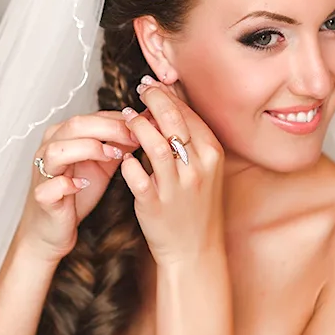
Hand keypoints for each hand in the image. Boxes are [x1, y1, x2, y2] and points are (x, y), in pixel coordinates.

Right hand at [14, 110, 139, 262]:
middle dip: (109, 128)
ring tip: (115, 156)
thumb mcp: (103, 164)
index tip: (143, 124)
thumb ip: (117, 144)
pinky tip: (84, 184)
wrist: (55, 227)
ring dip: (88, 149)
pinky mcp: (42, 197)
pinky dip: (67, 184)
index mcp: (63, 136)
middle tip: (134, 137)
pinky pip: (50, 186)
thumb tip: (143, 126)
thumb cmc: (77, 193)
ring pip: (58, 150)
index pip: (90, 117)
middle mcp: (49, 149)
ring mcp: (42, 172)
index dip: (118, 119)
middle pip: (75, 126)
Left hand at [119, 75, 225, 267]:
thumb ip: (189, 138)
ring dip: (136, 126)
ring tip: (125, 117)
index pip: (187, 113)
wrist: (195, 250)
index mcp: (211, 154)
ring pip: (153, 144)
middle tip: (138, 90)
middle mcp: (197, 168)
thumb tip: (170, 102)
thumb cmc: (196, 206)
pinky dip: (127, 162)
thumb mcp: (204, 168)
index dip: (166, 94)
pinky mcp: (155, 205)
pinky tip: (123, 156)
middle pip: (172, 120)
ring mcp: (177, 187)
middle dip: (152, 99)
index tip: (151, 84)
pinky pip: (136, 175)